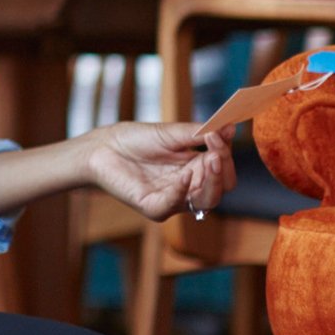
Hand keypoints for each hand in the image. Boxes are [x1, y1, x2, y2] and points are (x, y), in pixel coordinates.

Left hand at [84, 122, 235, 220]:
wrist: (104, 146)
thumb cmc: (137, 139)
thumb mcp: (172, 133)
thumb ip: (200, 133)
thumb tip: (230, 128)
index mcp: (195, 168)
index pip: (223, 169)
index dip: (225, 154)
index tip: (220, 134)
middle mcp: (188, 187)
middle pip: (220, 189)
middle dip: (223, 171)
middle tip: (216, 152)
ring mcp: (172, 199)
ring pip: (205, 202)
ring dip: (211, 182)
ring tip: (209, 159)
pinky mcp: (154, 207)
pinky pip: (174, 205)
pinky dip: (181, 191)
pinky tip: (184, 175)